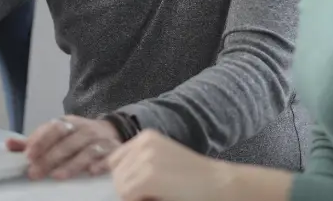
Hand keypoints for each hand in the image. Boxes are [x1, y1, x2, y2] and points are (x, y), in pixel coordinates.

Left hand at [5, 115, 120, 180]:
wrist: (111, 131)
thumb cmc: (77, 137)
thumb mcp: (57, 135)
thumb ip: (34, 142)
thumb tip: (9, 145)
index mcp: (68, 123)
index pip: (54, 128)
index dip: (41, 141)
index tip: (28, 156)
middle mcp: (85, 129)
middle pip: (68, 141)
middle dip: (51, 157)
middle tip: (36, 172)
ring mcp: (100, 140)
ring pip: (87, 150)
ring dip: (73, 163)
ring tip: (58, 176)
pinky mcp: (114, 151)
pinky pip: (109, 157)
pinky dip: (101, 164)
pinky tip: (91, 172)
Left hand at [109, 130, 250, 200]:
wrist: (219, 184)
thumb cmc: (193, 179)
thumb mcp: (162, 161)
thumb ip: (139, 164)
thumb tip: (113, 179)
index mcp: (146, 137)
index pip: (116, 160)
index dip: (124, 177)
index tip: (139, 188)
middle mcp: (143, 143)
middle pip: (115, 173)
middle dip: (128, 188)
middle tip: (153, 192)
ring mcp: (145, 158)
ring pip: (119, 185)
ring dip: (133, 195)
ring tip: (156, 194)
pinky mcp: (148, 176)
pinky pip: (126, 194)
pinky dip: (137, 200)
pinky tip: (156, 197)